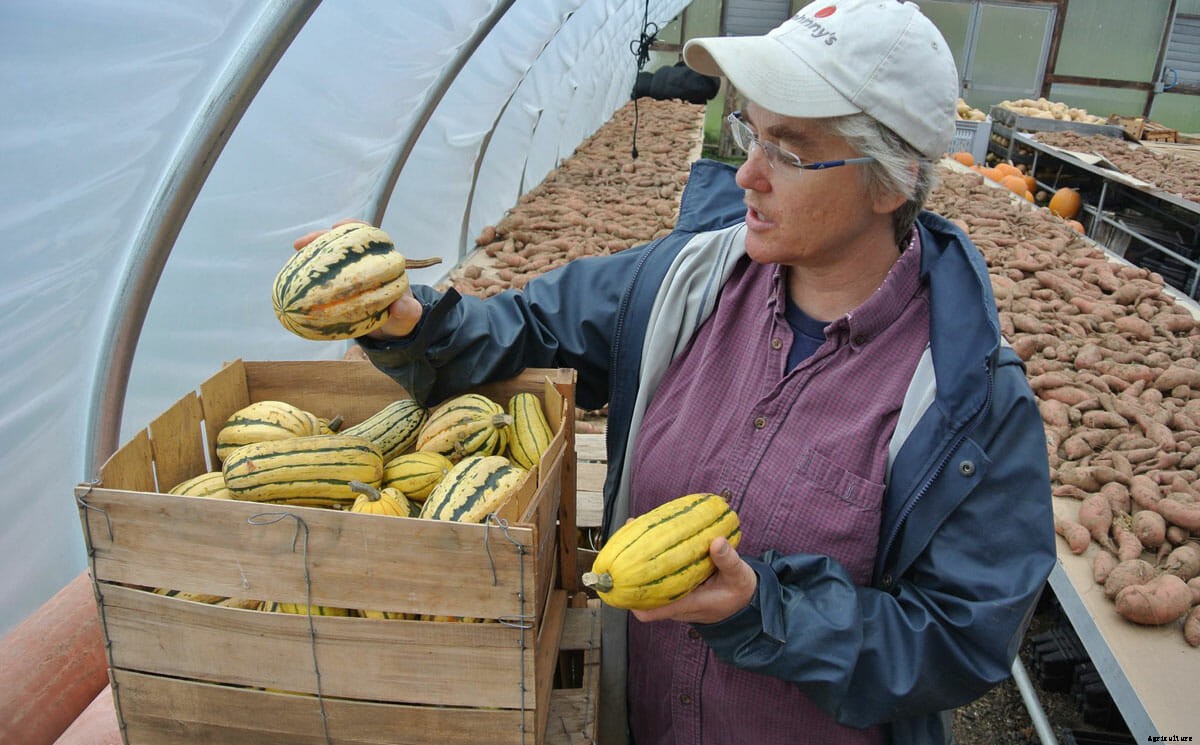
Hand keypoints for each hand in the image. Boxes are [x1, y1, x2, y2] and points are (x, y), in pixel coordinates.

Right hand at [293, 219, 423, 339]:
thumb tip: (399, 306)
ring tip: (296, 251)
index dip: (353, 228)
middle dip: (322, 238)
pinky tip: (293, 275)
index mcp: (384, 263)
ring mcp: (349, 273)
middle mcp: (365, 263)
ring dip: (311, 252)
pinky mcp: (338, 285)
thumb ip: (409, 311)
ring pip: (328, 256)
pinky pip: (322, 276)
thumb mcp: (408, 317)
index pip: (369, 236)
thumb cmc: (400, 318)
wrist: (391, 329)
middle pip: (342, 241)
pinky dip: (308, 274)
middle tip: (303, 242)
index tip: (337, 227)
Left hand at [631, 536, 756, 624]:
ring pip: (649, 586)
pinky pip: (659, 577)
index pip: (653, 611)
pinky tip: (650, 535)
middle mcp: (676, 603)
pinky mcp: (678, 588)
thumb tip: (716, 542)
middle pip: (643, 597)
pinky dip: (653, 560)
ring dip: (639, 565)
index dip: (633, 601)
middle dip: (630, 575)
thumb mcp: (739, 576)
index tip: (620, 584)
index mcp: (688, 605)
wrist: (744, 602)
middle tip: (621, 551)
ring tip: (632, 533)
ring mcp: (675, 596)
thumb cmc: (739, 591)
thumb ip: (728, 560)